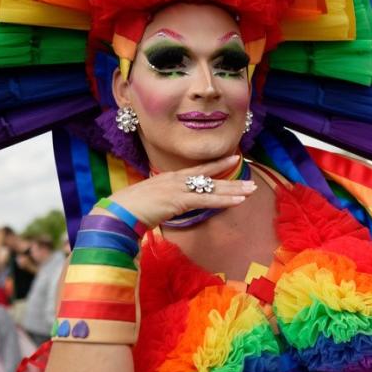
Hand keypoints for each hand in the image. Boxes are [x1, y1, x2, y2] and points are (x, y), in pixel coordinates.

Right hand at [106, 155, 254, 227]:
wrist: (119, 212)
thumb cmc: (130, 209)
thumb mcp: (151, 201)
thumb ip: (165, 200)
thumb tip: (172, 205)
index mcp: (170, 178)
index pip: (198, 170)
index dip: (217, 165)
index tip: (232, 160)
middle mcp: (176, 180)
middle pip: (210, 178)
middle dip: (232, 180)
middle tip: (251, 181)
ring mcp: (178, 188)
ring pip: (212, 189)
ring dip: (234, 190)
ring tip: (251, 190)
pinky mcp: (179, 200)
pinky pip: (206, 201)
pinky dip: (224, 201)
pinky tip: (238, 201)